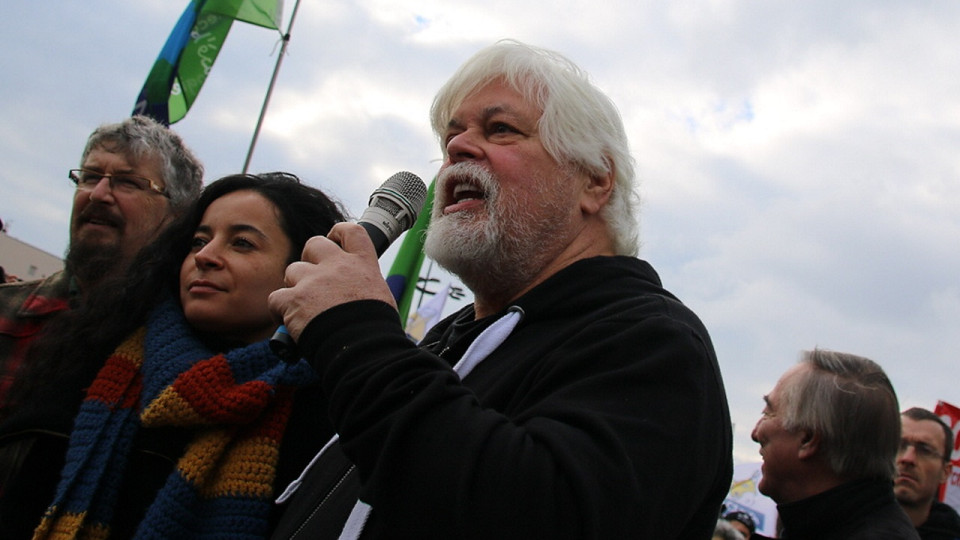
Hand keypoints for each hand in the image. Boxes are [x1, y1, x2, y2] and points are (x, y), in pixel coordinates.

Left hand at [268, 223, 396, 340]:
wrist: (363, 348)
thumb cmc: (376, 330)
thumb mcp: (381, 298)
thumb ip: (364, 288)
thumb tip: (357, 296)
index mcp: (363, 264)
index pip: (351, 232)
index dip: (338, 233)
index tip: (334, 241)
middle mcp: (338, 266)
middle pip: (314, 244)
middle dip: (309, 259)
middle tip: (312, 279)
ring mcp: (314, 280)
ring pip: (293, 270)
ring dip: (295, 287)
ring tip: (303, 307)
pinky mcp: (294, 299)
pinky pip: (276, 298)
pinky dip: (279, 310)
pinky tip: (288, 322)